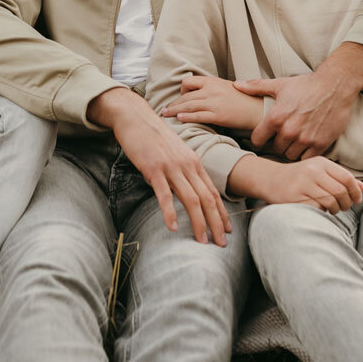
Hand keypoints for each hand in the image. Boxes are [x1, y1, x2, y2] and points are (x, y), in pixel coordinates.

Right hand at [89, 88, 232, 246]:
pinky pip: (164, 194)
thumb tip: (188, 189)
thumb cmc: (154, 137)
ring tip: (202, 241)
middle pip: (207, 198)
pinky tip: (173, 227)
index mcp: (194, 162)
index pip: (212, 192)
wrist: (136, 118)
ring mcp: (171, 167)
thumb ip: (184, 170)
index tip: (227, 230)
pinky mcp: (154, 169)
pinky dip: (170, 212)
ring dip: (198, 222)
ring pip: (191, 199)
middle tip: (221, 244)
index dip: (221, 212)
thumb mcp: (176, 152)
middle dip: (216, 223)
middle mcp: (187, 165)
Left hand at [162, 75, 262, 129]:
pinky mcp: (218, 115)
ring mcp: (214, 103)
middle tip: (164, 110)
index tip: (179, 98)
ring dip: (175, 111)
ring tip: (166, 115)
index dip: (181, 90)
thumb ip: (211, 88)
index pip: (189, 82)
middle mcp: (212, 90)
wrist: (258, 109)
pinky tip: (180, 119)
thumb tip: (196, 93)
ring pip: (188, 106)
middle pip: (186, 96)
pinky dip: (187, 117)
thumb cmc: (243, 99)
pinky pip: (198, 116)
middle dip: (173, 104)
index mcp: (213, 81)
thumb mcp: (225, 87)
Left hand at [244, 42, 362, 159]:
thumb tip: (236, 85)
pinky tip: (306, 145)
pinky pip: (307, 158)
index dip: (259, 139)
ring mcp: (305, 138)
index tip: (264, 138)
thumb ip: (256, 87)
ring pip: (290, 156)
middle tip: (282, 139)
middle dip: (277, 145)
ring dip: (291, 150)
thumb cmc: (307, 85)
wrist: (335, 86)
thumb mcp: (280, 84)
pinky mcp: (321, 144)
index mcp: (276, 117)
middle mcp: (289, 130)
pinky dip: (305, 154)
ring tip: (294, 142)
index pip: (258, 140)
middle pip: (275, 149)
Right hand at [262, 156, 362, 212]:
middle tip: (344, 207)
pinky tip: (320, 210)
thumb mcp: (320, 171)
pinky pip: (317, 208)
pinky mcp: (295, 197)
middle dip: (346, 203)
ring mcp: (303, 184)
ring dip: (335, 209)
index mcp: (321, 162)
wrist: (271, 179)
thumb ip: (340, 177)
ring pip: (330, 201)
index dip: (355, 191)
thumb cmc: (300, 176)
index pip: (347, 178)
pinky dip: (322, 212)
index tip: (356, 199)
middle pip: (340, 191)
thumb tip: (361, 188)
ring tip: (333, 209)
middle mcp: (312, 171)